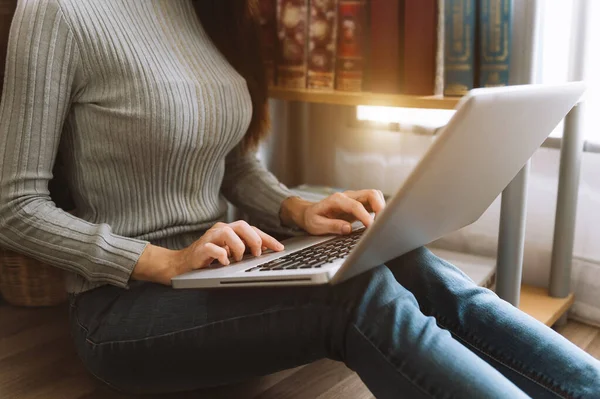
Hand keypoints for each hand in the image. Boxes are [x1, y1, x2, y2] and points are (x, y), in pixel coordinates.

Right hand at [132, 221, 284, 284]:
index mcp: (230, 229)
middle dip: (254, 240)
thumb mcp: (231, 252)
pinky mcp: (200, 248)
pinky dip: (222, 256)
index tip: (279, 248)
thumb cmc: (209, 259)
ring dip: (238, 248)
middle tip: (257, 254)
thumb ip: (245, 249)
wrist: (182, 264)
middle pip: (242, 225)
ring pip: (228, 233)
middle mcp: (221, 229)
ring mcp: (210, 237)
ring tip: (238, 259)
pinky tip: (225, 263)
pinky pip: (213, 248)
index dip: (267, 238)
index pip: (253, 229)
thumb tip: (265, 250)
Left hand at [280, 189, 385, 234]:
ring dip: (381, 208)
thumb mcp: (317, 225)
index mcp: (336, 200)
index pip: (356, 205)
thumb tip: (348, 229)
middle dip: (380, 207)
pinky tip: (377, 222)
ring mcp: (354, 199)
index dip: (365, 217)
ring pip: (375, 196)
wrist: (309, 213)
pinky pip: (373, 202)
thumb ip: (332, 226)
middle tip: (381, 224)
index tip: (371, 228)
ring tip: (380, 224)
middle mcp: (348, 196)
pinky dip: (379, 210)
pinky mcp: (359, 204)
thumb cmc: (312, 218)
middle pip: (371, 194)